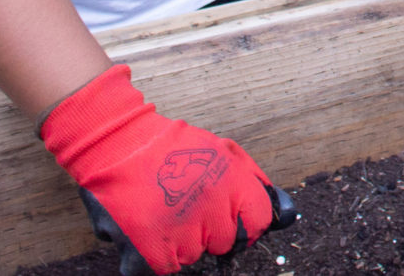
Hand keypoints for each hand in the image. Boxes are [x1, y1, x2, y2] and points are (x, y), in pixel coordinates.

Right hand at [40, 64, 294, 275]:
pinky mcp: (147, 252)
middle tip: (184, 204)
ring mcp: (180, 233)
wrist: (116, 141)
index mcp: (233, 182)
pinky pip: (162, 269)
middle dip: (209, 229)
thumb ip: (255, 182)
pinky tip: (145, 227)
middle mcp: (211, 209)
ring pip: (193, 257)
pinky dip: (151, 255)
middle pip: (226, 243)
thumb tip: (286, 215)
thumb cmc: (170, 146)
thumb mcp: (222, 150)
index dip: (244, 218)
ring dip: (179, 241)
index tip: (227, 212)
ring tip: (161, 210)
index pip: (260, 221)